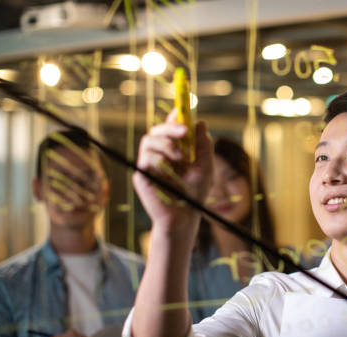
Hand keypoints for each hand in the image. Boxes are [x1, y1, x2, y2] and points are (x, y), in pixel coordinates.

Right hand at [133, 109, 212, 229]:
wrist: (186, 216)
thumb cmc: (195, 193)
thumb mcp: (205, 166)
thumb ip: (203, 146)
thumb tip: (200, 122)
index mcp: (174, 150)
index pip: (170, 128)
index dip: (174, 117)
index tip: (182, 110)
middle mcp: (158, 154)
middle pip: (156, 130)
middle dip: (170, 127)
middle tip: (185, 131)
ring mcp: (148, 164)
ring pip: (148, 140)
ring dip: (167, 144)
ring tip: (181, 158)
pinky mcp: (141, 175)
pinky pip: (146, 159)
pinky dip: (160, 161)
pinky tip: (170, 172)